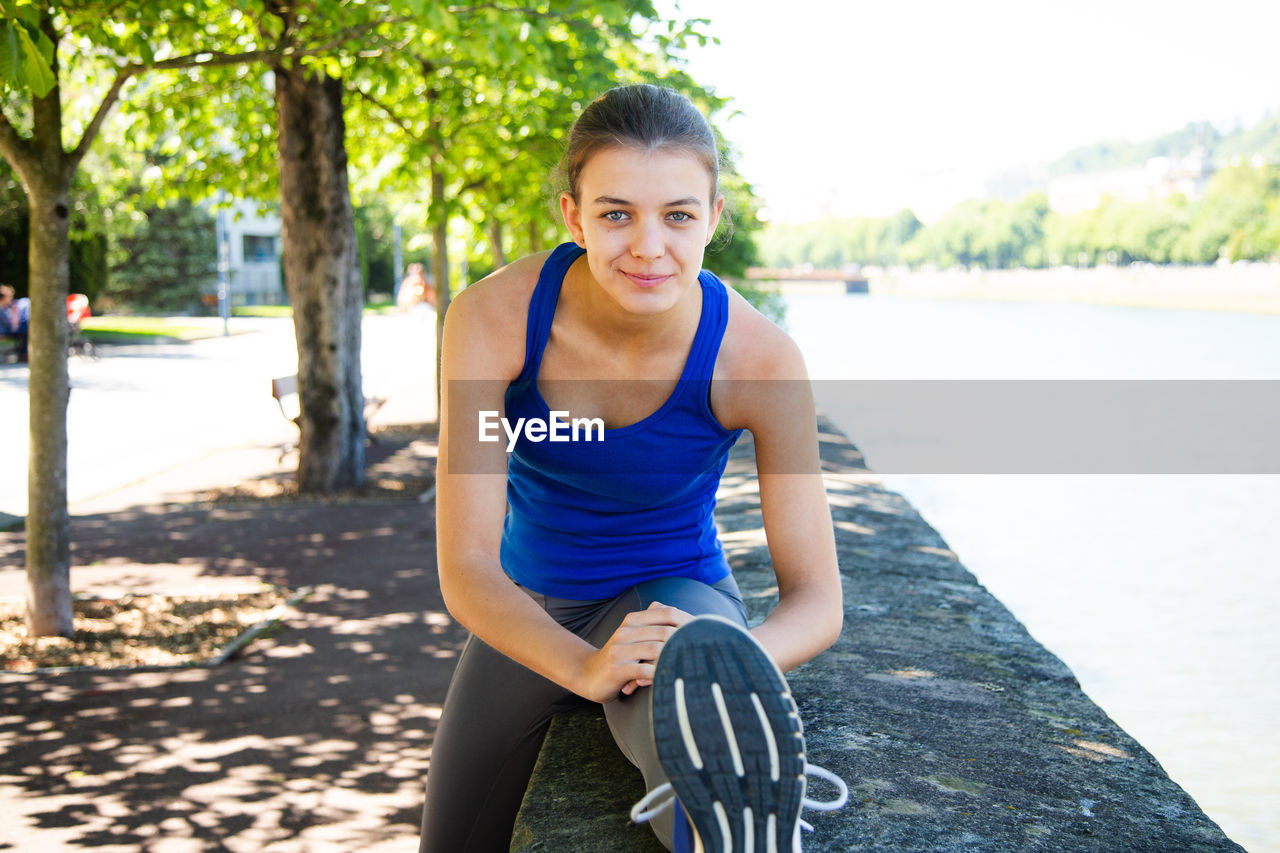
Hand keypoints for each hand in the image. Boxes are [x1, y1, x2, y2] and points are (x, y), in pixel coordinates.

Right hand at [577, 602, 691, 702]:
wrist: (587, 674)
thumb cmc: (620, 657)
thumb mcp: (634, 635)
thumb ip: (653, 623)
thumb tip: (683, 616)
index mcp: (633, 620)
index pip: (667, 613)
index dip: (688, 620)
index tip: (705, 631)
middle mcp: (626, 631)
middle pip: (665, 631)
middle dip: (686, 640)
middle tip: (702, 651)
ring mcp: (620, 650)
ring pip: (656, 650)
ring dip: (674, 658)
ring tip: (688, 666)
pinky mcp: (616, 669)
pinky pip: (644, 671)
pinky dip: (659, 674)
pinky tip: (668, 679)